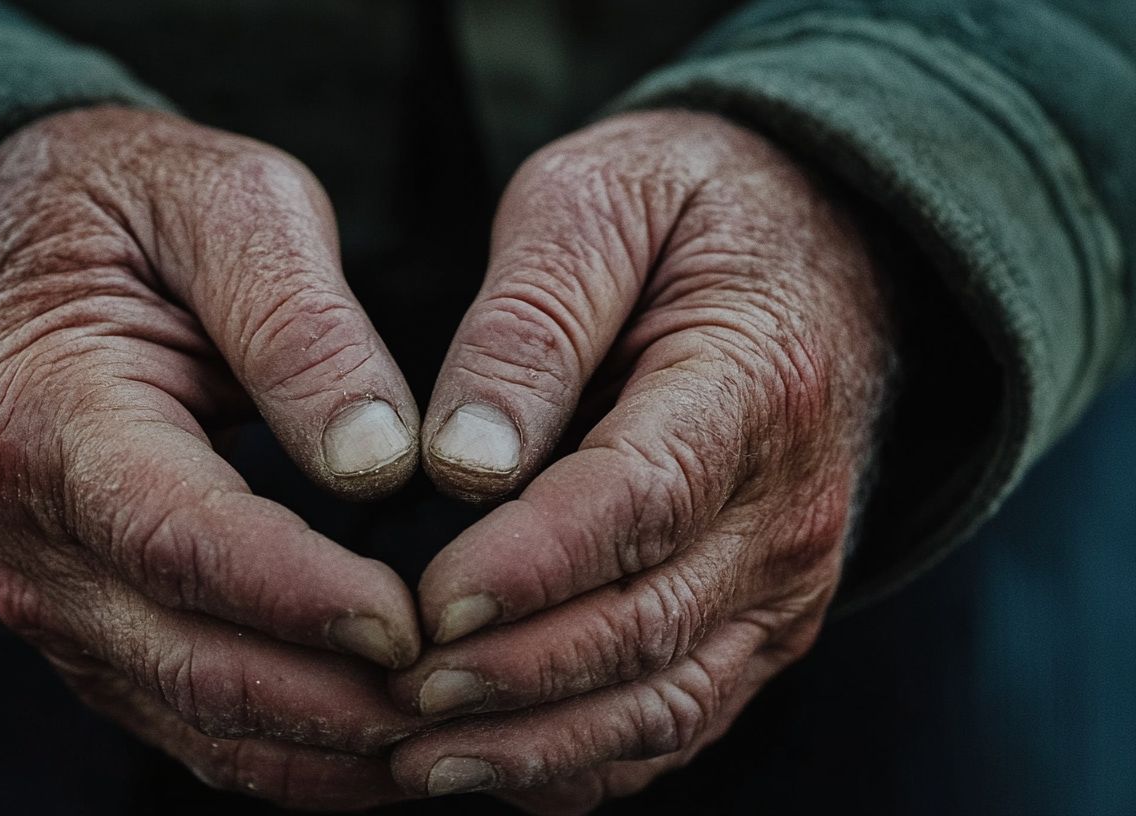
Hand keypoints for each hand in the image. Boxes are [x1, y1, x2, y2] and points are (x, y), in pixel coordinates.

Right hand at [0, 107, 425, 810]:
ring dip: (329, 750)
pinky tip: (390, 742)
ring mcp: (56, 604)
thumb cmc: (133, 216)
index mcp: (48, 418)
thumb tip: (381, 463)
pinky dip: (296, 752)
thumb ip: (297, 324)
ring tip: (454, 733)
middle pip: (195, 664)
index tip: (416, 623)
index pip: (184, 540)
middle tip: (469, 693)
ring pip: (199, 722)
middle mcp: (33, 541)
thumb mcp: (224, 207)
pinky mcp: (95, 636)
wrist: (15, 258)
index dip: (304, 597)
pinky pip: (195, 724)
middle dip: (338, 703)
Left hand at [389, 110, 893, 811]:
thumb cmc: (683, 216)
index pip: (640, 502)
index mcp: (757, 384)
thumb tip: (463, 459)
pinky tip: (491, 763)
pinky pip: (682, 719)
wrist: (820, 253)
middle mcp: (788, 508)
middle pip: (648, 625)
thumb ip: (533, 321)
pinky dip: (588, 758)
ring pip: (666, 701)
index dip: (530, 567)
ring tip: (415, 756)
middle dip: (512, 676)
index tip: (426, 603)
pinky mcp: (760, 624)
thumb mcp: (599, 203)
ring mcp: (785, 582)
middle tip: (389, 692)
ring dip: (540, 743)